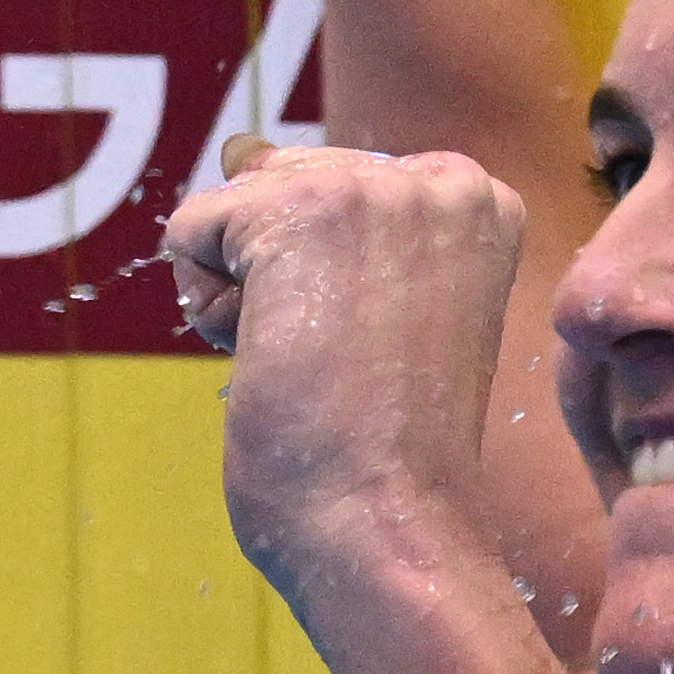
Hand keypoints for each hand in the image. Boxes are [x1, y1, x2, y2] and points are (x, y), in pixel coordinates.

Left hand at [165, 133, 529, 582]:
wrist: (391, 526)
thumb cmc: (387, 451)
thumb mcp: (387, 309)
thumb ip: (335, 223)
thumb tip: (241, 147)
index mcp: (481, 201)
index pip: (341, 191)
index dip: (330, 283)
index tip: (384, 351)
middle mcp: (441, 178)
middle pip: (283, 189)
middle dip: (283, 281)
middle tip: (349, 368)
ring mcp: (374, 188)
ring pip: (236, 211)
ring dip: (245, 300)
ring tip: (317, 367)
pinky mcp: (300, 211)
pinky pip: (191, 228)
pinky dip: (207, 306)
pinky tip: (275, 359)